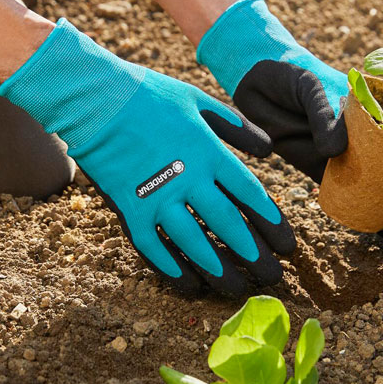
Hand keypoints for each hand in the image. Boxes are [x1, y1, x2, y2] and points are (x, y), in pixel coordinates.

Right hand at [0, 21, 294, 294]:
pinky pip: (152, 247)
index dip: (271, 223)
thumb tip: (268, 151)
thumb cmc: (148, 94)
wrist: (94, 98)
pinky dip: (170, 268)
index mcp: (208, 152)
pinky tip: (188, 284)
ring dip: (218, 270)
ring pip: (193, 243)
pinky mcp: (128, 208)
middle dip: (254, 254)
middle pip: (228, 225)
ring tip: (237, 288)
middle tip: (272, 277)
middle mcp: (187, 179)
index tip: (288, 245)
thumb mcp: (199, 101)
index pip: (249, 194)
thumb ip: (236, 127)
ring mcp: (156, 197)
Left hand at [197, 0, 382, 237]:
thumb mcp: (310, 88)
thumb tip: (336, 151)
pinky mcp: (324, 172)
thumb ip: (324, 116)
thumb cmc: (291, 76)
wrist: (257, 81)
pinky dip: (370, 213)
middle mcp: (369, 135)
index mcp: (377, 108)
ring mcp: (348, 155)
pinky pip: (353, 196)